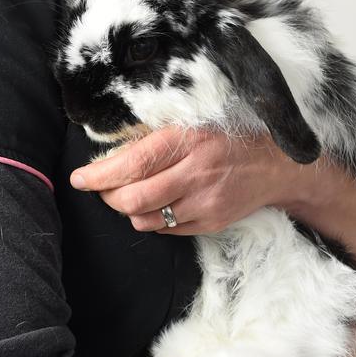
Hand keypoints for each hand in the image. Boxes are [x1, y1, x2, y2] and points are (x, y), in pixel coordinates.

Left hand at [70, 126, 308, 233]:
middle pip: (134, 198)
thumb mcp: (193, 125)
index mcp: (188, 141)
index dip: (100, 174)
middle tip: (101, 189)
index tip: (80, 177)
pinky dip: (152, 220)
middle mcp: (196, 173)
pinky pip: (166, 230)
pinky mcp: (211, 223)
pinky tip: (156, 205)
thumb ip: (157, 138)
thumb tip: (111, 153)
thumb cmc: (227, 139)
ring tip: (127, 196)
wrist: (276, 166)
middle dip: (108, 196)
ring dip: (128, 210)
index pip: (133, 163)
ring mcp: (204, 202)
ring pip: (146, 219)